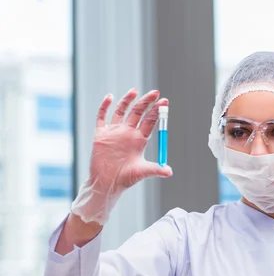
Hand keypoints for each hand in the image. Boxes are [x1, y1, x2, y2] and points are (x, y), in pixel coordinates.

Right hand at [71, 89, 171, 223]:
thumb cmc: (126, 179)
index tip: (164, 102)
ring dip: (128, 100)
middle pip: (138, 112)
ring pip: (122, 111)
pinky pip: (102, 117)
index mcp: (140, 139)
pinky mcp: (101, 134)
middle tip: (155, 92)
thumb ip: (155, 169)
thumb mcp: (142, 172)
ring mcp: (114, 132)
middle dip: (146, 102)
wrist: (107, 184)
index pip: (150, 121)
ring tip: (135, 91)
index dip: (157, 111)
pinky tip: (110, 97)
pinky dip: (104, 106)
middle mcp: (128, 132)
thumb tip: (170, 172)